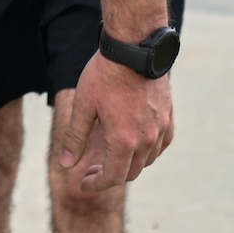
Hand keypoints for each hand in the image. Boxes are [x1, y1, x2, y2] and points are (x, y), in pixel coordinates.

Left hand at [57, 51, 174, 191]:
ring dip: (129, 164)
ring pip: (147, 160)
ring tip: (112, 157)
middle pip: (130, 172)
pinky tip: (138, 144)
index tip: (82, 184)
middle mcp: (146, 139)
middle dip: (109, 176)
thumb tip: (65, 164)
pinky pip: (162, 143)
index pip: (112, 177)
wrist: (135, 48)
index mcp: (123, 141)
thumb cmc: (104, 75)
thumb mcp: (83, 105)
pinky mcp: (168, 115)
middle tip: (91, 171)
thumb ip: (74, 138)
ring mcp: (160, 128)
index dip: (95, 184)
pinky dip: (149, 151)